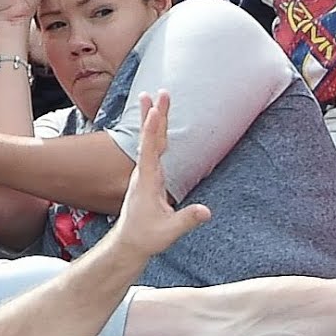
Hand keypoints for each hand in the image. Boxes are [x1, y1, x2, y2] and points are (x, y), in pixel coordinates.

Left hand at [109, 90, 211, 257]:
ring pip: (150, 141)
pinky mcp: (148, 177)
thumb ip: (187, 220)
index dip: (153, 128)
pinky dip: (155, 132)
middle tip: (161, 92)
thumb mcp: (169, 231)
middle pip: (150, 138)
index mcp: (147, 181)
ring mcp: (145, 174)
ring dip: (153, 119)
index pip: (151, 149)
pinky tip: (156, 124)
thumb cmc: (146, 237)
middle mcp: (144, 173)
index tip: (157, 108)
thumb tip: (206, 211)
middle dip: (156, 114)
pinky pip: (152, 148)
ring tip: (153, 98)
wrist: (129, 243)